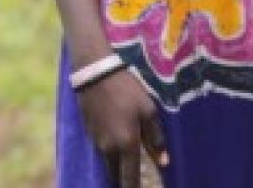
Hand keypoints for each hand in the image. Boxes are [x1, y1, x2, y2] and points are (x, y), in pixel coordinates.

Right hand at [76, 68, 167, 187]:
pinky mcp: (89, 133)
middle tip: (133, 182)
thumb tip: (163, 162)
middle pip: (115, 175)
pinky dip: (109, 155)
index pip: (129, 177)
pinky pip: (101, 151)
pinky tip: (116, 147)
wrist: (96, 75)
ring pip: (107, 164)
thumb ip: (155, 137)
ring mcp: (97, 142)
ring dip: (116, 169)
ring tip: (126, 169)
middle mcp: (109, 149)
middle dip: (123, 181)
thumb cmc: (128, 91)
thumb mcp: (148, 110)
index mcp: (126, 144)